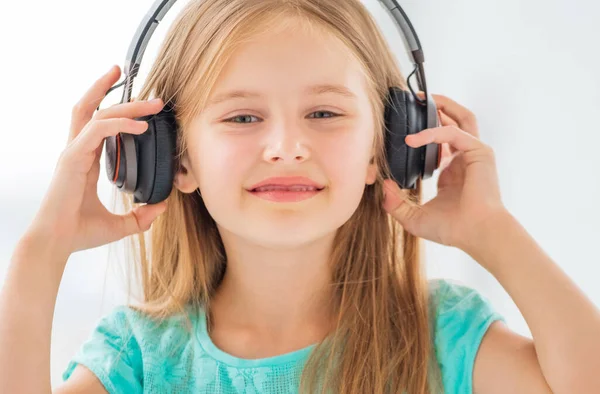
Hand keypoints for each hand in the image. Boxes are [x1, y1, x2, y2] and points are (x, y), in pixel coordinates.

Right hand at [29, 65, 167, 254]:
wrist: (56, 245)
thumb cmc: (80, 233)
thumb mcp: (120, 225)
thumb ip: (141, 215)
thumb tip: (162, 207)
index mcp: (86, 160)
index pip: (98, 123)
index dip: (118, 109)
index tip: (142, 105)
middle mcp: (78, 150)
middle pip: (93, 108)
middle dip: (117, 92)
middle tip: (149, 91)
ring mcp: (73, 152)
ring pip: (96, 113)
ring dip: (124, 102)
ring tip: (151, 100)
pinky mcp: (73, 158)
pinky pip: (98, 130)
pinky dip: (119, 124)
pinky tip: (141, 126)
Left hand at [382, 92, 507, 250]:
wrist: (476, 234)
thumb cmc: (453, 229)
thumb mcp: (414, 217)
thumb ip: (396, 203)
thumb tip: (382, 187)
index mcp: (453, 170)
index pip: (440, 141)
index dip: (423, 133)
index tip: (403, 131)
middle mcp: (465, 158)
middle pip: (455, 121)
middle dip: (437, 108)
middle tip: (415, 101)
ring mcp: (473, 153)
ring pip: (460, 118)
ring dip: (442, 106)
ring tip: (420, 100)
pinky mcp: (479, 152)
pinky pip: (453, 133)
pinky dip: (433, 132)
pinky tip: (413, 139)